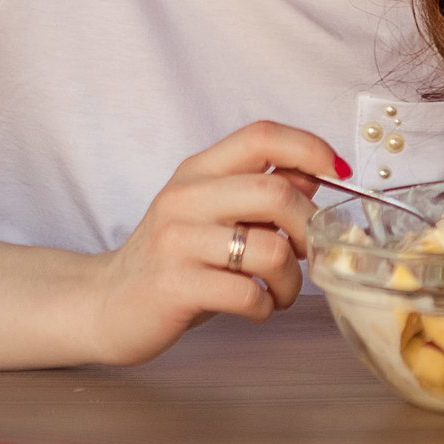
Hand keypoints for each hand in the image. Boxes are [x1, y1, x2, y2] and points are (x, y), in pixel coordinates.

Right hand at [81, 122, 344, 365]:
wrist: (106, 302)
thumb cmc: (172, 259)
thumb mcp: (212, 212)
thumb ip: (258, 191)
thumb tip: (315, 175)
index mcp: (199, 171)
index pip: (262, 136)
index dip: (309, 147)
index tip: (337, 172)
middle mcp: (186, 198)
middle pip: (276, 192)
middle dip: (309, 229)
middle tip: (308, 254)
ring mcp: (177, 241)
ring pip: (270, 249)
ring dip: (291, 279)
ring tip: (280, 291)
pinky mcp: (174, 286)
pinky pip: (247, 293)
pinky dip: (265, 306)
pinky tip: (256, 308)